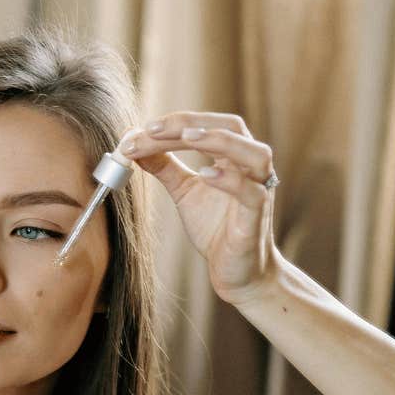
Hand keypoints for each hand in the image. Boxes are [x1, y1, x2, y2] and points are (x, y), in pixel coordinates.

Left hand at [117, 112, 281, 303]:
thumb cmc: (216, 228)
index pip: (206, 126)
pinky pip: (251, 192)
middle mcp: (250, 167)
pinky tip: (205, 174)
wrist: (237, 271)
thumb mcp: (184, 192)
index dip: (175, 123)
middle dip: (192, 123)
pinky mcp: (257, 216)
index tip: (140, 129)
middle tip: (154, 128)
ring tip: (186, 138)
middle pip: (231, 127)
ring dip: (219, 140)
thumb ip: (165, 167)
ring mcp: (259, 190)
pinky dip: (230, 180)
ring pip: (253, 153)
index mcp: (232, 157)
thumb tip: (135, 144)